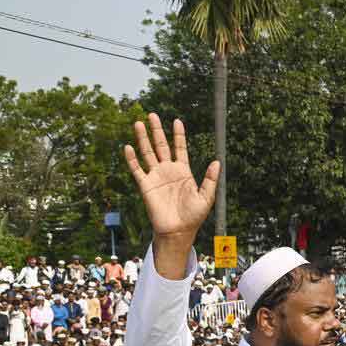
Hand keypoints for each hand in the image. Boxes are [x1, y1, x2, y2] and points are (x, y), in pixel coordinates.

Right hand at [124, 114, 219, 241]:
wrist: (178, 230)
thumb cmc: (194, 216)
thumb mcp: (206, 196)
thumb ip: (210, 179)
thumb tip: (217, 162)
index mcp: (183, 171)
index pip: (180, 148)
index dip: (178, 135)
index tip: (177, 120)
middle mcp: (168, 171)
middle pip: (161, 146)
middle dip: (157, 131)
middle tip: (152, 114)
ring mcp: (156, 177)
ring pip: (147, 153)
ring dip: (143, 139)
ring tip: (138, 123)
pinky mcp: (146, 185)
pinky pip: (137, 169)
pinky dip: (132, 158)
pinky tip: (128, 146)